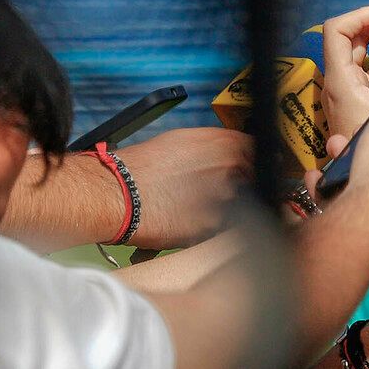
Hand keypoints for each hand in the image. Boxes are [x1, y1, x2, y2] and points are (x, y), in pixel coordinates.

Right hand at [117, 127, 250, 248]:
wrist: (116, 195)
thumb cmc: (139, 168)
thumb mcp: (177, 142)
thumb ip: (208, 148)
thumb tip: (222, 155)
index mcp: (217, 142)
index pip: (252, 148)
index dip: (248, 159)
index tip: (244, 167)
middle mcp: (226, 166)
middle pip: (250, 176)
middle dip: (239, 183)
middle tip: (215, 190)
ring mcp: (223, 196)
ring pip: (238, 203)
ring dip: (225, 205)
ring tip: (194, 207)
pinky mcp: (213, 225)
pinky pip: (221, 226)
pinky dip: (210, 226)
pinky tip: (188, 221)